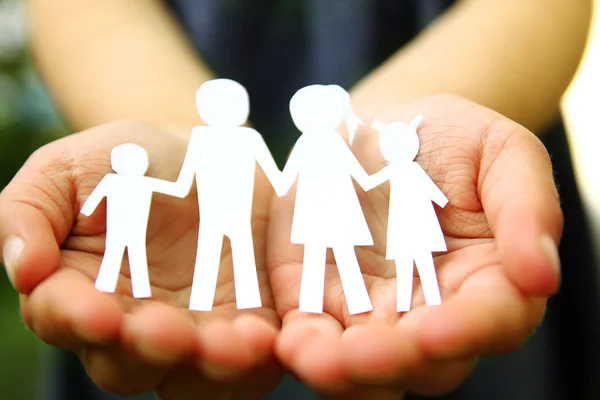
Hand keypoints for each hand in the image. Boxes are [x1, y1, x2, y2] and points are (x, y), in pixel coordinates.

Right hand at [0, 121, 281, 398]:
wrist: (203, 155)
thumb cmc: (128, 163)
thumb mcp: (69, 168)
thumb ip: (32, 209)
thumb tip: (24, 268)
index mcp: (79, 291)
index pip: (64, 319)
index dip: (76, 318)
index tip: (96, 310)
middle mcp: (132, 326)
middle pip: (128, 364)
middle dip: (146, 351)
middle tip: (166, 331)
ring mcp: (191, 332)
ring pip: (191, 377)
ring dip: (209, 368)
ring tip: (232, 343)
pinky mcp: (242, 326)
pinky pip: (249, 363)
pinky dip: (257, 359)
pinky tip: (265, 337)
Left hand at [268, 94, 561, 397]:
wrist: (379, 128)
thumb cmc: (450, 139)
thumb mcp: (500, 152)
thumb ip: (526, 207)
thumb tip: (540, 276)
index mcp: (487, 281)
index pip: (490, 321)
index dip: (468, 330)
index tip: (438, 329)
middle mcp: (431, 310)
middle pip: (423, 360)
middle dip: (395, 361)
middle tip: (366, 354)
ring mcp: (371, 311)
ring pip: (365, 366)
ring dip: (343, 372)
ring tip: (318, 360)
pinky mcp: (319, 300)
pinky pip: (313, 336)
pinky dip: (302, 347)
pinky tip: (290, 344)